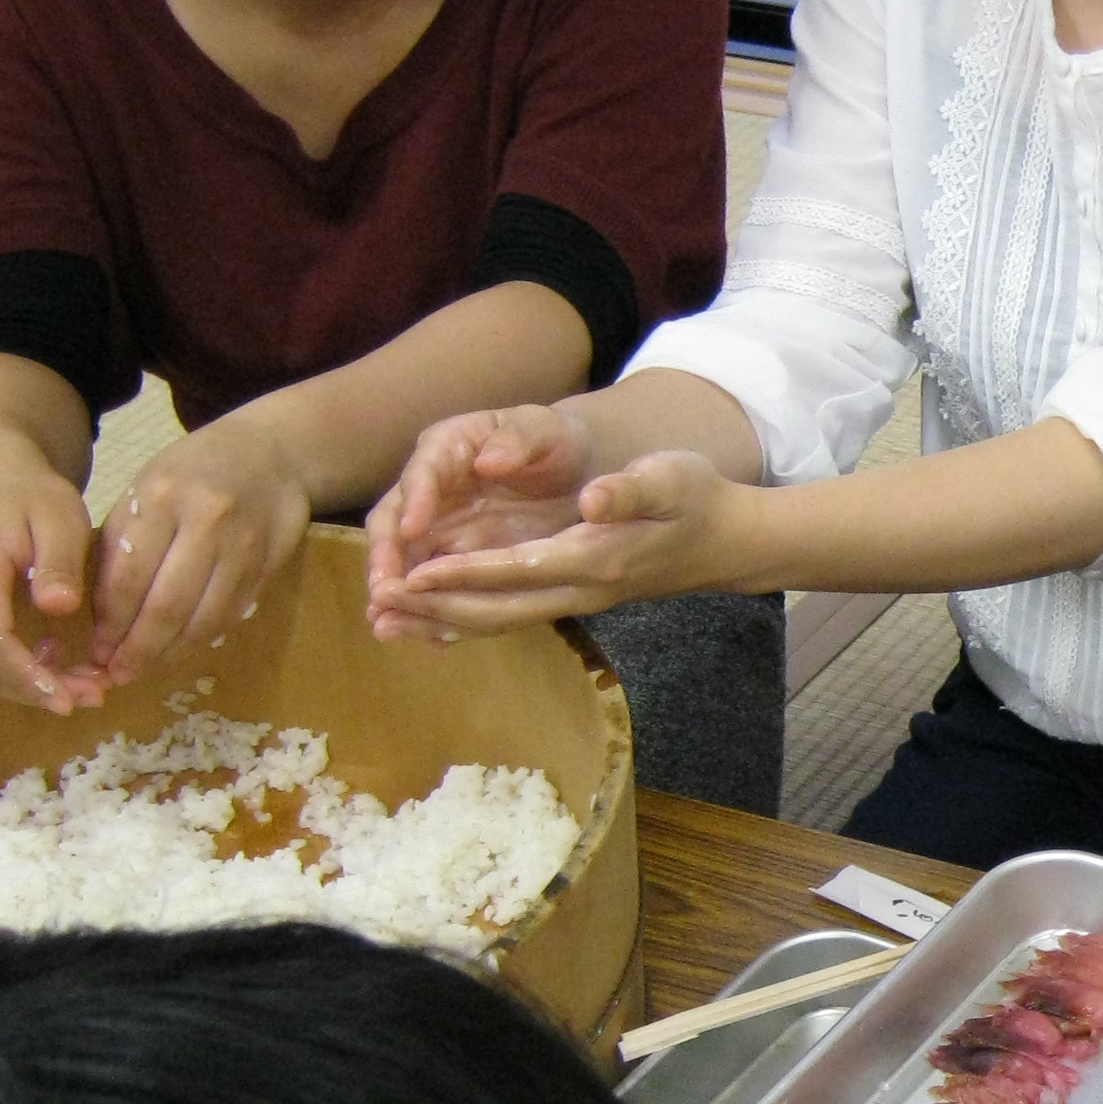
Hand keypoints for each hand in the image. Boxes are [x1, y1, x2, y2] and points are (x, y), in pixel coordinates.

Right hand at [0, 428, 106, 713]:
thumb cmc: (31, 493)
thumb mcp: (60, 517)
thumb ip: (59, 563)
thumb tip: (59, 608)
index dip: (28, 677)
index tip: (69, 701)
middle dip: (34, 690)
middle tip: (93, 697)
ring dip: (28, 685)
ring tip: (84, 685)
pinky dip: (16, 669)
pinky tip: (56, 658)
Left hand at [88, 413, 313, 691]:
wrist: (273, 454)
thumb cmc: (193, 473)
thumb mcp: (147, 490)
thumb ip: (123, 543)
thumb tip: (100, 614)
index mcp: (161, 497)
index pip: (128, 577)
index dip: (111, 623)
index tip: (97, 649)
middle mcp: (205, 521)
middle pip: (166, 605)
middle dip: (138, 648)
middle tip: (118, 673)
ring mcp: (243, 546)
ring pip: (203, 618)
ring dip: (171, 652)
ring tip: (146, 669)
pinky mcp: (268, 566)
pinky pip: (230, 615)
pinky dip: (202, 638)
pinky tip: (181, 648)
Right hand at [364, 401, 601, 607]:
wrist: (570, 469)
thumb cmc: (552, 441)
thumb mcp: (542, 430)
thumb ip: (518, 440)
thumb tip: (488, 461)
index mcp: (446, 449)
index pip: (422, 473)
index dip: (415, 502)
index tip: (411, 530)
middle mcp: (429, 489)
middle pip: (394, 522)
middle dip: (386, 557)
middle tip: (383, 590)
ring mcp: (438, 525)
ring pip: (407, 560)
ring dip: (395, 593)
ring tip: (383, 623)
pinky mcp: (454, 557)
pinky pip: (435, 585)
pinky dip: (429, 610)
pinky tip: (429, 639)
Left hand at [372, 447, 746, 637]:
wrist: (726, 541)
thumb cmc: (697, 499)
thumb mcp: (670, 480)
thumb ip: (630, 490)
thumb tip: (593, 497)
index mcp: (594, 558)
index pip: (514, 571)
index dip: (462, 572)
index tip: (411, 572)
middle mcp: (579, 589)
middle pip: (494, 610)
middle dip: (433, 608)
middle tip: (376, 603)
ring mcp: (575, 600)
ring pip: (496, 621)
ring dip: (439, 623)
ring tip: (385, 620)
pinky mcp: (572, 597)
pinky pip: (508, 617)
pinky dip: (464, 623)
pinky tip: (429, 624)